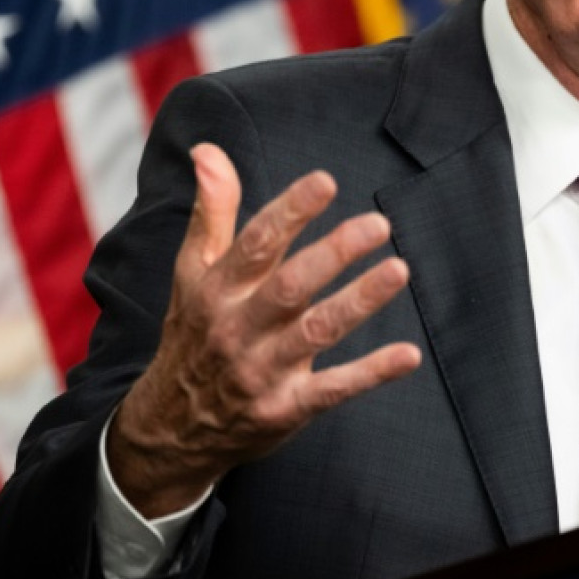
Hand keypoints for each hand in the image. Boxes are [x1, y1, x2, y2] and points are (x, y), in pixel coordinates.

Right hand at [108, 143, 420, 517]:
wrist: (171, 428)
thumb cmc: (194, 334)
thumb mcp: (191, 273)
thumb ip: (211, 210)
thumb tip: (208, 150)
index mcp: (216, 289)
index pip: (255, 243)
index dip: (290, 211)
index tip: (326, 182)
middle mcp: (237, 327)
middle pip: (289, 286)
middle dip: (334, 253)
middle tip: (378, 224)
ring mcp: (261, 371)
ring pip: (316, 331)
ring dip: (359, 301)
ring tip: (399, 269)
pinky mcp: (284, 410)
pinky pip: (332, 390)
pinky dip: (371, 373)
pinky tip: (408, 354)